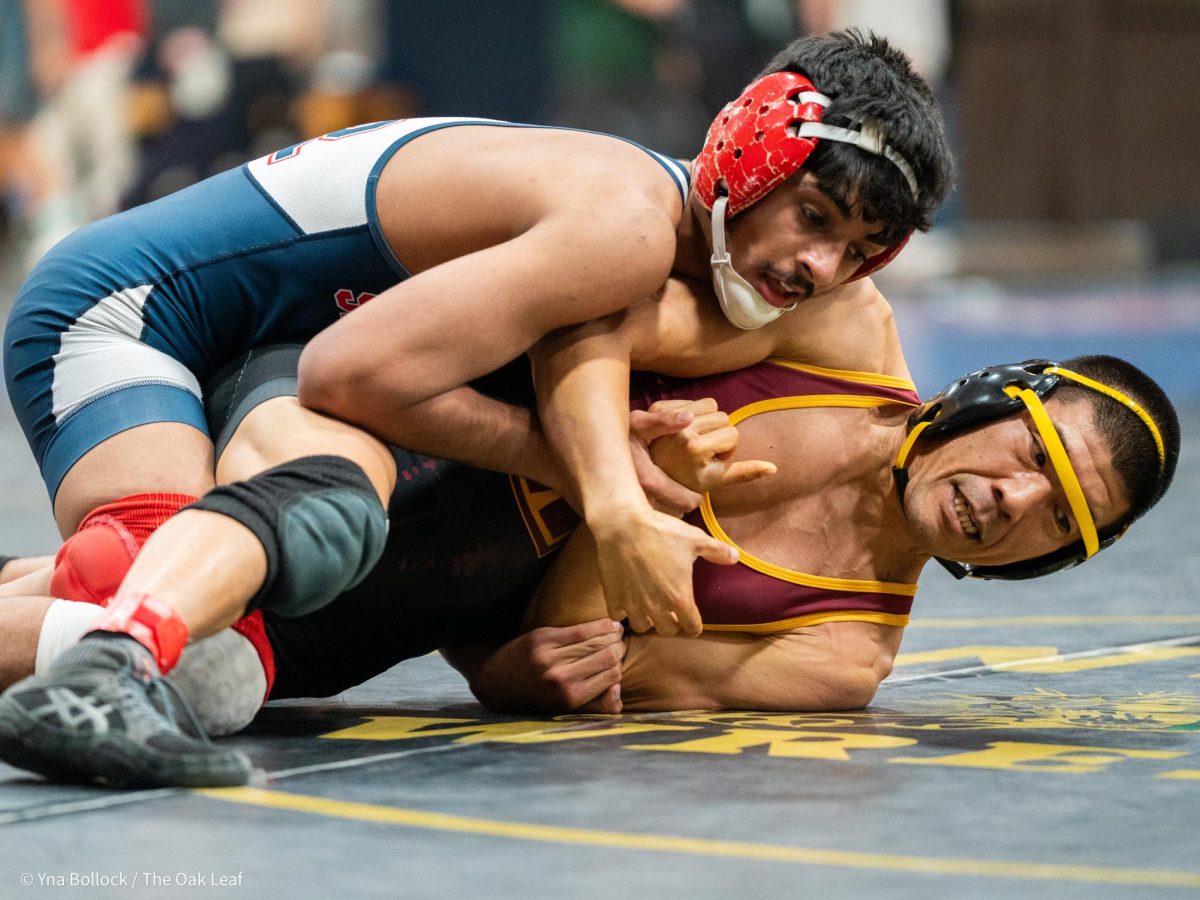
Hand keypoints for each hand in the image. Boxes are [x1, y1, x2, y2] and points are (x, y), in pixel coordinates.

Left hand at [469, 619, 625, 712]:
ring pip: (596, 641)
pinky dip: (598, 625)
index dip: (620, 666)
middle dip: (619, 649)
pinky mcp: (542, 638)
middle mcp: (561, 678)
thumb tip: (618, 692)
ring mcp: (550, 656)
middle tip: (621, 644)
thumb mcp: (562, 710)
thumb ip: (594, 706)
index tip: (621, 659)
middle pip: (607, 657)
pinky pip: (580, 629)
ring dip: (613, 634)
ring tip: (618, 631)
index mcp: (569, 697)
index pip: (611, 676)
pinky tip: (607, 623)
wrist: (495, 682)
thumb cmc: (534, 698)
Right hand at [591, 506, 736, 635]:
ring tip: (649, 608)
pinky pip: (618, 616)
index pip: (692, 628)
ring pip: (642, 627)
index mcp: (679, 599)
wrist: (623, 525)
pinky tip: (627, 600)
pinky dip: (623, 611)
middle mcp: (656, 608)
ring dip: (647, 620)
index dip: (694, 625)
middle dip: (671, 623)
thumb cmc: (661, 532)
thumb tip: (735, 557)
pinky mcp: (614, 597)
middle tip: (670, 612)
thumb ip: (717, 551)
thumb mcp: (695, 539)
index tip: (691, 619)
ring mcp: (633, 604)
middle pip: (667, 631)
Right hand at [628, 406, 702, 515]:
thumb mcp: (639, 423)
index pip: (683, 502)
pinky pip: (644, 520)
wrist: (588, 447)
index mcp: (648, 480)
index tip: (698, 494)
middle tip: (685, 495)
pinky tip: (653, 500)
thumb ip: (664, 421)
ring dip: (667, 510)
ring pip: (659, 519)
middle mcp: (638, 499)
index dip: (694, 498)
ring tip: (670, 498)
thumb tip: (689, 418)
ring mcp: (628, 507)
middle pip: (673, 515)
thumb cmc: (617, 433)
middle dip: (680, 506)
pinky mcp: (619, 512)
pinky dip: (652, 515)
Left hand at [647, 398, 775, 493]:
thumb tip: (774, 468)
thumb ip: (745, 473)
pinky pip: (695, 399)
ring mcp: (669, 415)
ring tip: (695, 438)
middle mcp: (682, 429)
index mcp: (696, 447)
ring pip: (711, 405)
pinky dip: (695, 411)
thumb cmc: (688, 478)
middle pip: (723, 417)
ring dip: (709, 420)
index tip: (710, 460)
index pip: (733, 434)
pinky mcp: (659, 406)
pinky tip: (684, 428)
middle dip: (718, 433)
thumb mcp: (717, 479)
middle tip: (702, 450)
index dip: (726, 448)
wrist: (655, 474)